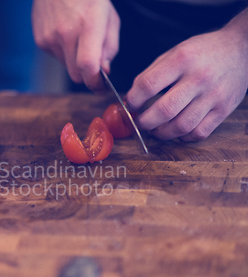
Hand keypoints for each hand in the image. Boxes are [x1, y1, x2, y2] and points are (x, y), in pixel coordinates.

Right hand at [31, 0, 119, 91]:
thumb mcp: (109, 17)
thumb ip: (110, 47)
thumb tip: (103, 71)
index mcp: (88, 25)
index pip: (88, 66)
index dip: (95, 83)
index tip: (101, 88)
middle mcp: (65, 33)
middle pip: (75, 74)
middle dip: (86, 75)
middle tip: (94, 68)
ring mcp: (49, 37)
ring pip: (66, 66)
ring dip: (74, 61)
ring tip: (78, 39)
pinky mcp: (40, 40)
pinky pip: (56, 57)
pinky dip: (63, 52)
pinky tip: (66, 34)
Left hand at [126, 10, 247, 140]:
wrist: (241, 49)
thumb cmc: (202, 52)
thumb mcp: (174, 52)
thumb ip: (151, 74)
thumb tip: (131, 99)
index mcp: (182, 59)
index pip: (148, 84)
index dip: (133, 99)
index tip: (130, 105)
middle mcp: (199, 78)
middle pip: (165, 110)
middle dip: (145, 121)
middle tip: (140, 122)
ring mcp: (214, 95)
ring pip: (181, 126)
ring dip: (161, 133)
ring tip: (155, 129)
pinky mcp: (224, 110)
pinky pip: (199, 133)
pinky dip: (183, 137)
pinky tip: (176, 130)